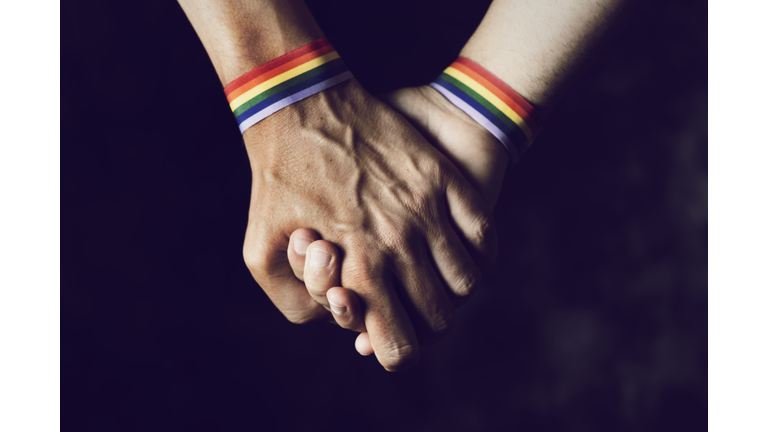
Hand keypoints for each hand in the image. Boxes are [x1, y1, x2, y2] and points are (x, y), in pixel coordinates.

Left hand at [242, 79, 496, 370]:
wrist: (300, 106)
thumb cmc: (276, 182)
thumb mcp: (259, 253)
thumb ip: (295, 304)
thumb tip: (336, 323)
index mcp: (358, 269)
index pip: (400, 348)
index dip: (395, 354)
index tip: (388, 340)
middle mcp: (400, 245)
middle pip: (439, 318)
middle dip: (422, 325)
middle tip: (406, 306)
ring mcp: (427, 210)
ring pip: (466, 283)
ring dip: (451, 292)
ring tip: (432, 279)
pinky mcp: (443, 180)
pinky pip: (484, 237)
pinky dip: (478, 256)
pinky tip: (459, 253)